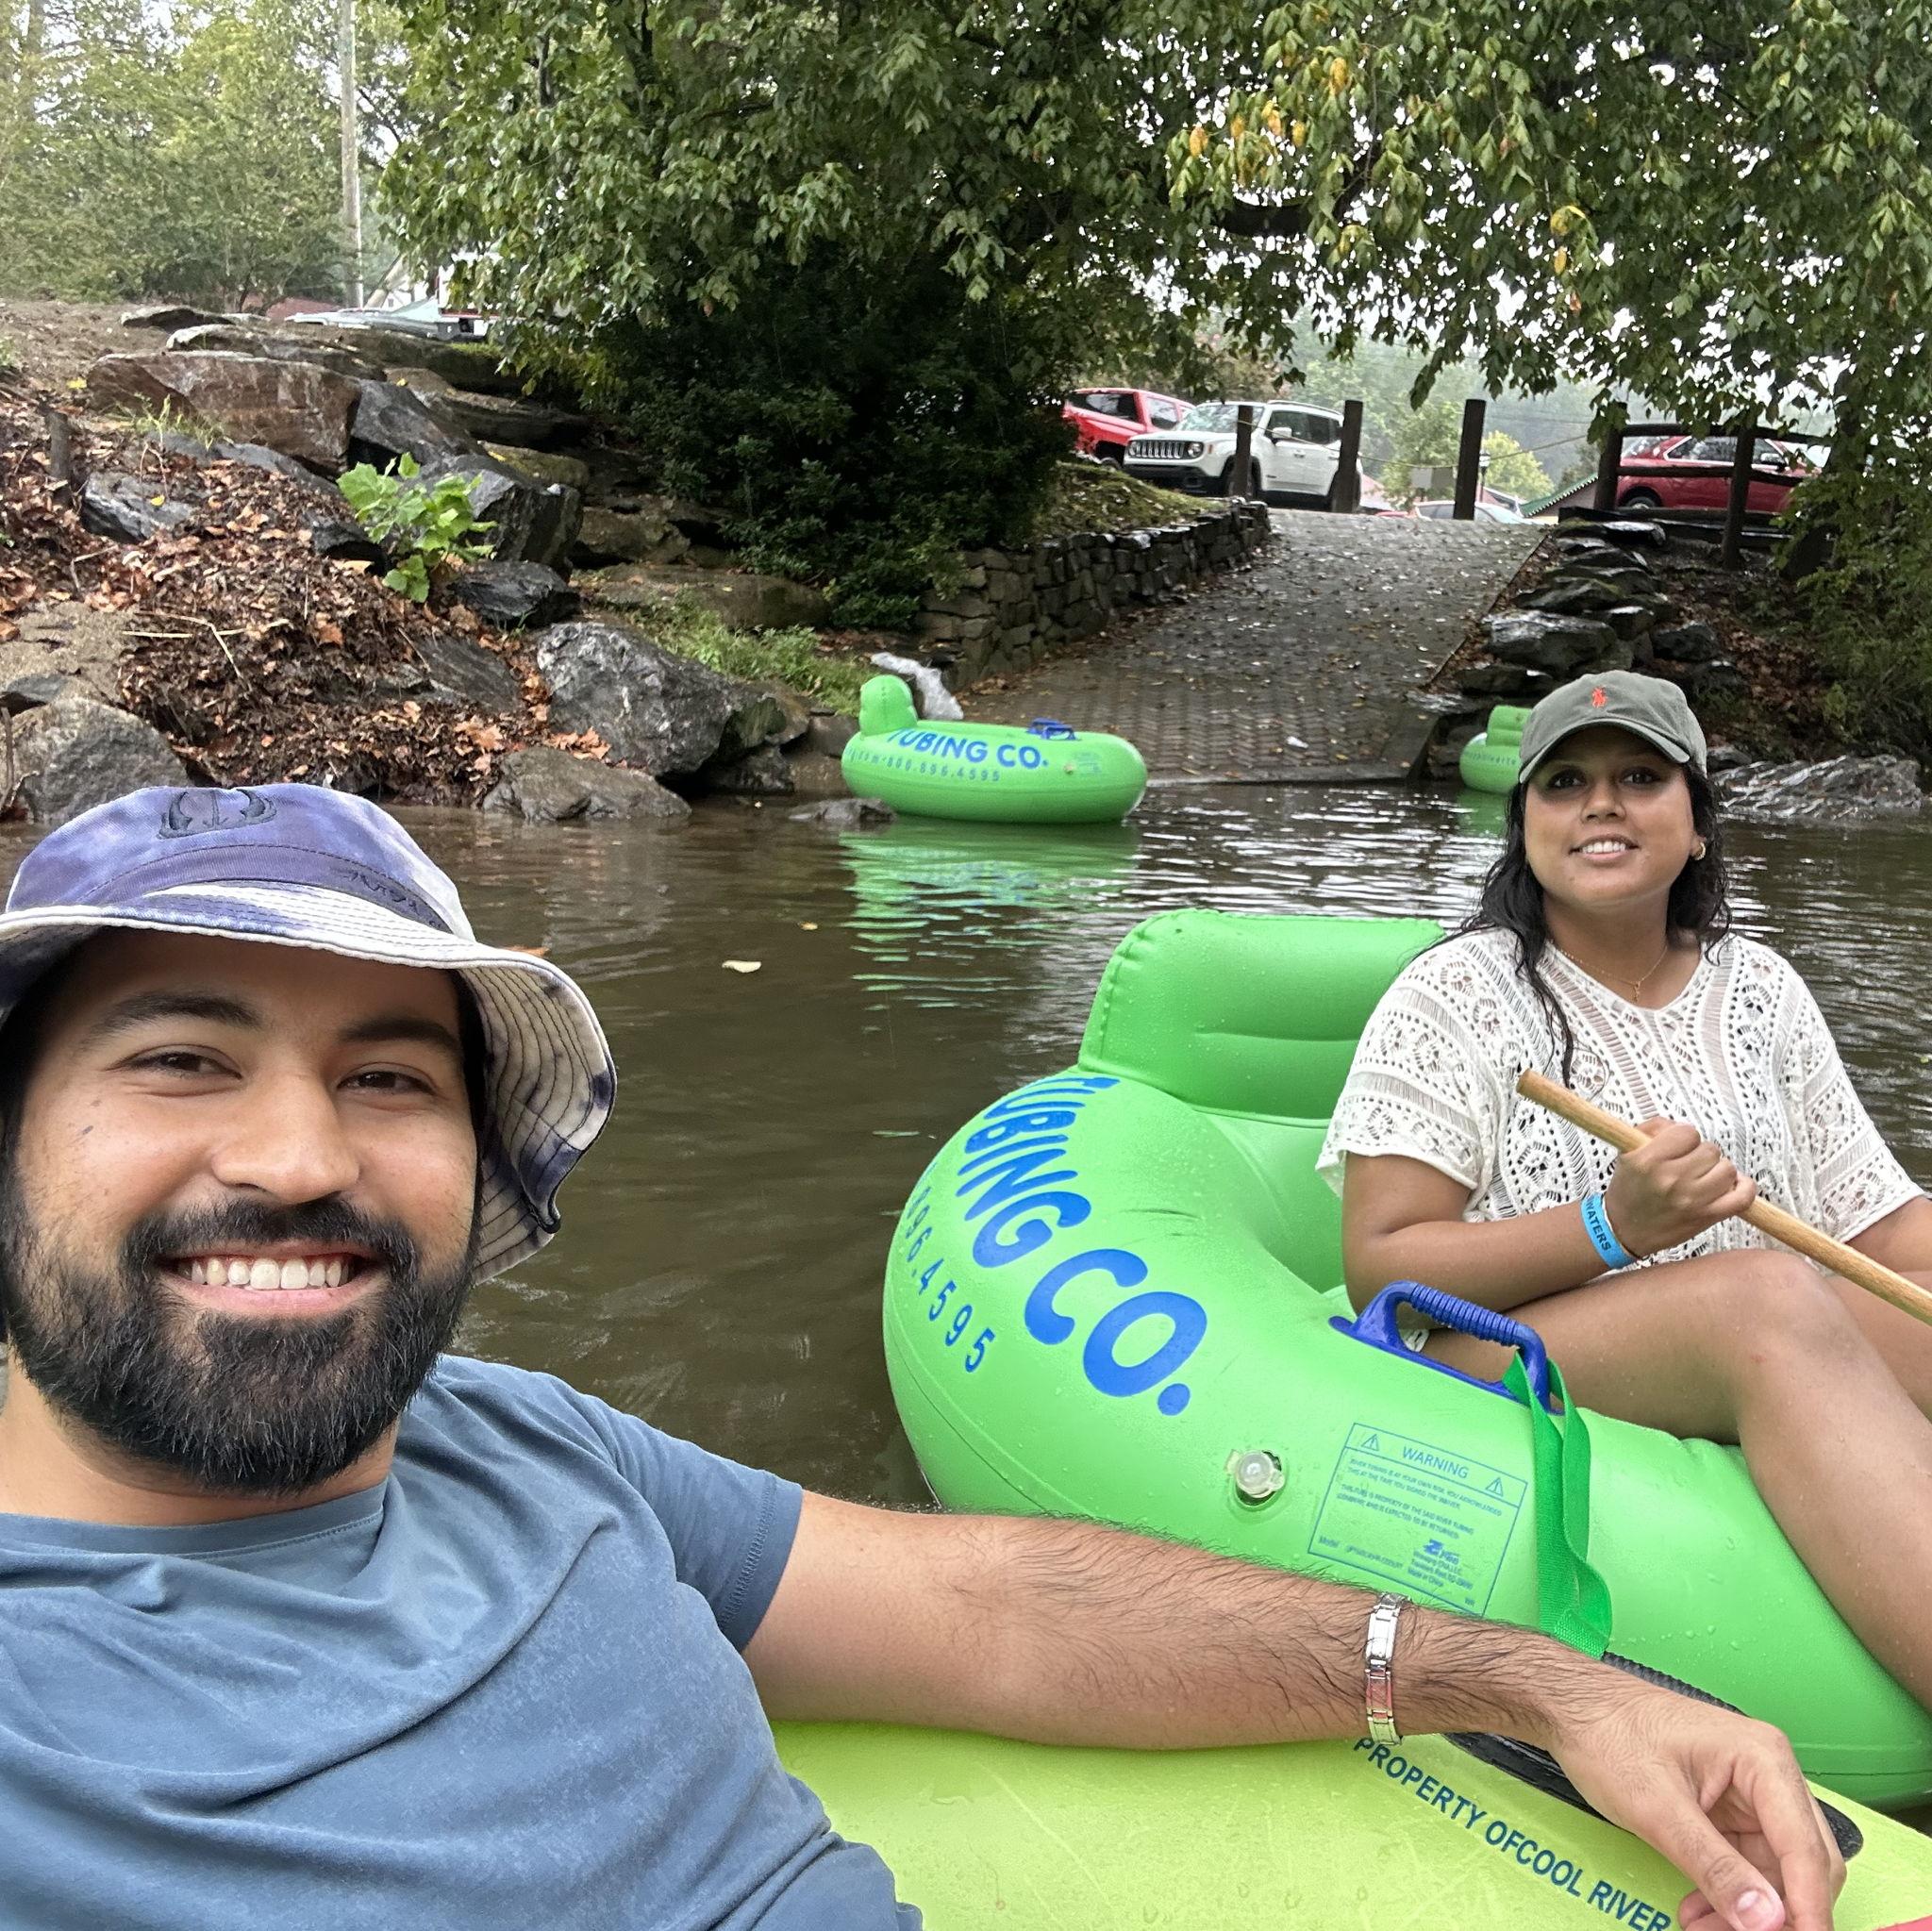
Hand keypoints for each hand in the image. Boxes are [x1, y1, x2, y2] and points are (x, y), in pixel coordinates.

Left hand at [1545, 1680, 1843, 1930]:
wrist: (1572, 1709)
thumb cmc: (1607, 1732)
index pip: (1806, 1849)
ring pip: (1775, 1872)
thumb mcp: (1657, 1808)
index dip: (1810, 1909)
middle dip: (1778, 1912)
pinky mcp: (1728, 1809)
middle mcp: (1767, 1773)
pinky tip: (1701, 1911)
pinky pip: (1747, 1864)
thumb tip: (1766, 1918)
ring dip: (1749, 1910)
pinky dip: (1730, 1894)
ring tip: (1704, 1927)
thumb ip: (1714, 1866)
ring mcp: (1749, 1792)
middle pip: (1803, 1864)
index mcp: (1762, 1758)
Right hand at [1604, 1118, 1756, 1256]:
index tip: (1678, 1146)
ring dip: (1716, 1170)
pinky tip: (1731, 1185)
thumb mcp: (1628, 1153)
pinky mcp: (1708, 1216)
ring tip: (1701, 1178)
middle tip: (1686, 1165)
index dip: (1684, 1137)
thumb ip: (1653, 1130)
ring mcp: (1693, 1200)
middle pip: (1710, 1150)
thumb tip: (1678, 1125)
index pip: (1687, 1133)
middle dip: (1699, 1154)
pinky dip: (1744, 1188)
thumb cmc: (1628, 1192)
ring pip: (1727, 1169)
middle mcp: (1672, 1180)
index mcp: (1649, 1161)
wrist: (1624, 1230)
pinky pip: (1743, 1197)